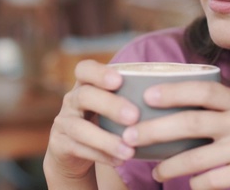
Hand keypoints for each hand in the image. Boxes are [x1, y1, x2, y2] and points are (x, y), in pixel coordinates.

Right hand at [43, 60, 139, 183]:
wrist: (73, 150)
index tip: (119, 80)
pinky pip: (79, 149)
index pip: (84, 69)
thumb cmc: (103, 121)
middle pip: (85, 96)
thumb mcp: (112, 105)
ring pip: (80, 129)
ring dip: (106, 140)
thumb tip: (169, 94)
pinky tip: (120, 160)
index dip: (100, 72)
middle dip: (110, 105)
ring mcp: (63, 122)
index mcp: (85, 84)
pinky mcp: (60, 144)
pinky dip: (101, 155)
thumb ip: (130, 96)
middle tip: (134, 116)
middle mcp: (71, 99)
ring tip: (129, 150)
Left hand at [120, 81, 229, 189]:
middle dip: (155, 130)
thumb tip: (175, 110)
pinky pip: (215, 180)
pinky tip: (190, 184)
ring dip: (171, 166)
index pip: (204, 91)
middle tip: (130, 136)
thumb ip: (222, 112)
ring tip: (156, 170)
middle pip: (192, 124)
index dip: (175, 90)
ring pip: (198, 158)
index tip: (147, 95)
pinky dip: (197, 183)